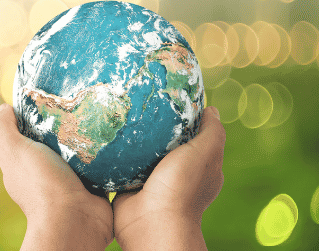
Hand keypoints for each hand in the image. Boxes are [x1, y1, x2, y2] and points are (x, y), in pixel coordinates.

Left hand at [0, 103, 113, 250]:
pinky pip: (102, 166)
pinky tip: (114, 137)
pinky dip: (107, 155)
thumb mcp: (14, 150)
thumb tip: (3, 108)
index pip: (25, 134)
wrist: (75, 220)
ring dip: (89, 139)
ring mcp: (70, 181)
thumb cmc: (42, 183)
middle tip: (81, 102)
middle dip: (66, 125)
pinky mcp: (94, 187)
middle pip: (55, 141)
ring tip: (101, 115)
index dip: (33, 116)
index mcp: (23, 165)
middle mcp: (45, 174)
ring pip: (80, 153)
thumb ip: (3, 129)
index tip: (50, 97)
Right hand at [112, 106, 224, 250]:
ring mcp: (151, 179)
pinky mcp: (128, 184)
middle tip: (139, 101)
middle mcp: (176, 173)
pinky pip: (121, 164)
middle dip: (155, 125)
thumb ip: (212, 132)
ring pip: (142, 152)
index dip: (186, 118)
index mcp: (199, 167)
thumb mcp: (204, 153)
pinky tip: (106, 136)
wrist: (150, 222)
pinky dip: (116, 153)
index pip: (195, 136)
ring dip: (133, 139)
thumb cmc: (181, 187)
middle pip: (166, 142)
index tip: (170, 97)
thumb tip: (211, 109)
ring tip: (119, 114)